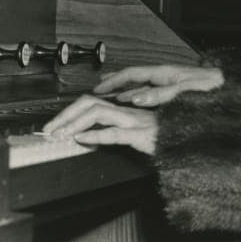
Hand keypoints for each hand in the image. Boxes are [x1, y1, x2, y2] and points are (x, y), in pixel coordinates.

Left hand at [41, 95, 157, 154]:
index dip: (70, 111)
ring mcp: (135, 121)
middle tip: (48, 130)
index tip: (55, 125)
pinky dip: (96, 135)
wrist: (191, 139)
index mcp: (125, 109)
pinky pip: (116, 132)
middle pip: (89, 102)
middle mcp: (128, 111)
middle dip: (65, 114)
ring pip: (98, 112)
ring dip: (74, 123)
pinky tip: (83, 139)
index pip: (91, 102)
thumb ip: (116, 128)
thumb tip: (89, 134)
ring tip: (60, 134)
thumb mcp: (137, 132)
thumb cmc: (166, 137)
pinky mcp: (142, 135)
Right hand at [94, 64, 223, 107]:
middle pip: (133, 77)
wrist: (228, 87)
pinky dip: (136, 96)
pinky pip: (149, 92)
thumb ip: (159, 95)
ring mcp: (168, 82)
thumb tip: (135, 98)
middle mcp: (164, 75)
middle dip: (114, 82)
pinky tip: (134, 103)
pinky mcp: (174, 91)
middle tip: (97, 89)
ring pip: (140, 84)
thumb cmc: (210, 88)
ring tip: (110, 95)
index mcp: (163, 72)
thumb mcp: (182, 91)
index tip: (98, 88)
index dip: (113, 81)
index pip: (131, 74)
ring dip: (124, 89)